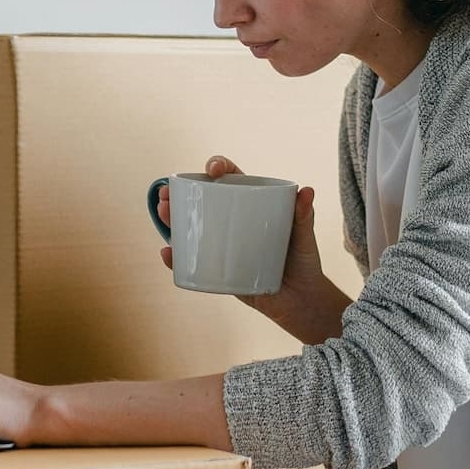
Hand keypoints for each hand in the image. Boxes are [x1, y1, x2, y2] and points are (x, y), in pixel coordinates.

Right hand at [158, 155, 349, 343]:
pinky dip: (177, 258)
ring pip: (191, 228)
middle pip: (202, 201)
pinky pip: (193, 262)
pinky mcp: (218, 270)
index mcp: (252, 205)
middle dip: (180, 192)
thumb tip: (307, 191)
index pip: (231, 179)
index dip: (218, 167)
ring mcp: (223, 246)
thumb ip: (305, 216)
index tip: (213, 170)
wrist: (301, 301)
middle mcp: (232, 222)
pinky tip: (168, 253)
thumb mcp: (304, 237)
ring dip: (172, 218)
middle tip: (168, 192)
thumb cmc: (303, 262)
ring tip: (163, 212)